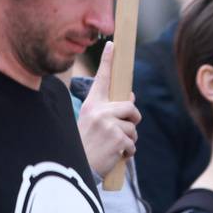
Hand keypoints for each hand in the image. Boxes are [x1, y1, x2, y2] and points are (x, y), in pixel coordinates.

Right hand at [77, 42, 139, 176]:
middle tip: (122, 130)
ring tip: (113, 146)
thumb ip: (108, 111)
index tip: (112, 44)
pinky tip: (114, 155)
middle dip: (132, 118)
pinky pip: (133, 143)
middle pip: (130, 106)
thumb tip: (131, 98)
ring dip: (129, 139)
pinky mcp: (118, 138)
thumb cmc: (86, 145)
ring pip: (133, 127)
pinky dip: (128, 152)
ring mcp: (109, 124)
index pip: (101, 79)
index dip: (107, 61)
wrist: (78, 167)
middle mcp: (99, 111)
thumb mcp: (92, 123)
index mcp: (91, 105)